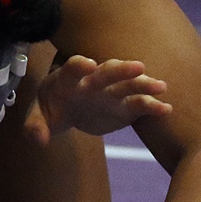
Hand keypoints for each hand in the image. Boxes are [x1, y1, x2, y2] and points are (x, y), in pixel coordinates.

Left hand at [28, 55, 169, 140]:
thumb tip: (39, 138)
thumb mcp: (38, 118)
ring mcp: (110, 92)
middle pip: (106, 72)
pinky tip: (165, 109)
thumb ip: (35, 127)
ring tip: (160, 87)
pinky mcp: (124, 107)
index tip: (88, 63)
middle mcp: (91, 82)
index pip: (70, 69)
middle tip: (137, 67)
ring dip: (143, 84)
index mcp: (66, 80)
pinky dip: (152, 105)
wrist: (69, 107)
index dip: (78, 65)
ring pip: (128, 85)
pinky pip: (139, 104)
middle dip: (120, 69)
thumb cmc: (51, 108)